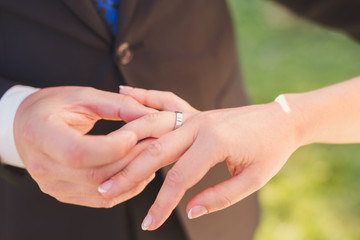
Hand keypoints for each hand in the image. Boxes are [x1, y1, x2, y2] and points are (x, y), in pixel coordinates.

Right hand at [14, 86, 156, 206]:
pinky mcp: (66, 194)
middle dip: (132, 159)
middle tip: (156, 143)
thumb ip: (120, 105)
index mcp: (40, 134)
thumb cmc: (54, 106)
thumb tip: (155, 116)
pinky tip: (141, 170)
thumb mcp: (84, 95)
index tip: (136, 136)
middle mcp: (42, 166)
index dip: (111, 148)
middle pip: (95, 174)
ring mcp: (53, 186)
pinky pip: (102, 199)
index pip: (78, 152)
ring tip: (152, 155)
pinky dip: (127, 187)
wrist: (29, 125)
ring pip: (103, 190)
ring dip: (134, 174)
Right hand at [99, 86, 300, 229]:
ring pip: (153, 128)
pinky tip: (124, 91)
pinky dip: (143, 96)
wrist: (283, 120)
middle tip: (105, 191)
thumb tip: (191, 210)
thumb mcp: (253, 180)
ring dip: (128, 143)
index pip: (178, 179)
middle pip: (155, 151)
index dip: (162, 205)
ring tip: (105, 156)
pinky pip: (164, 102)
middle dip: (129, 173)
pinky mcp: (195, 111)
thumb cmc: (272, 150)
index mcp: (214, 143)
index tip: (150, 225)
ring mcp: (195, 114)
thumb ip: (220, 196)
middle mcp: (199, 125)